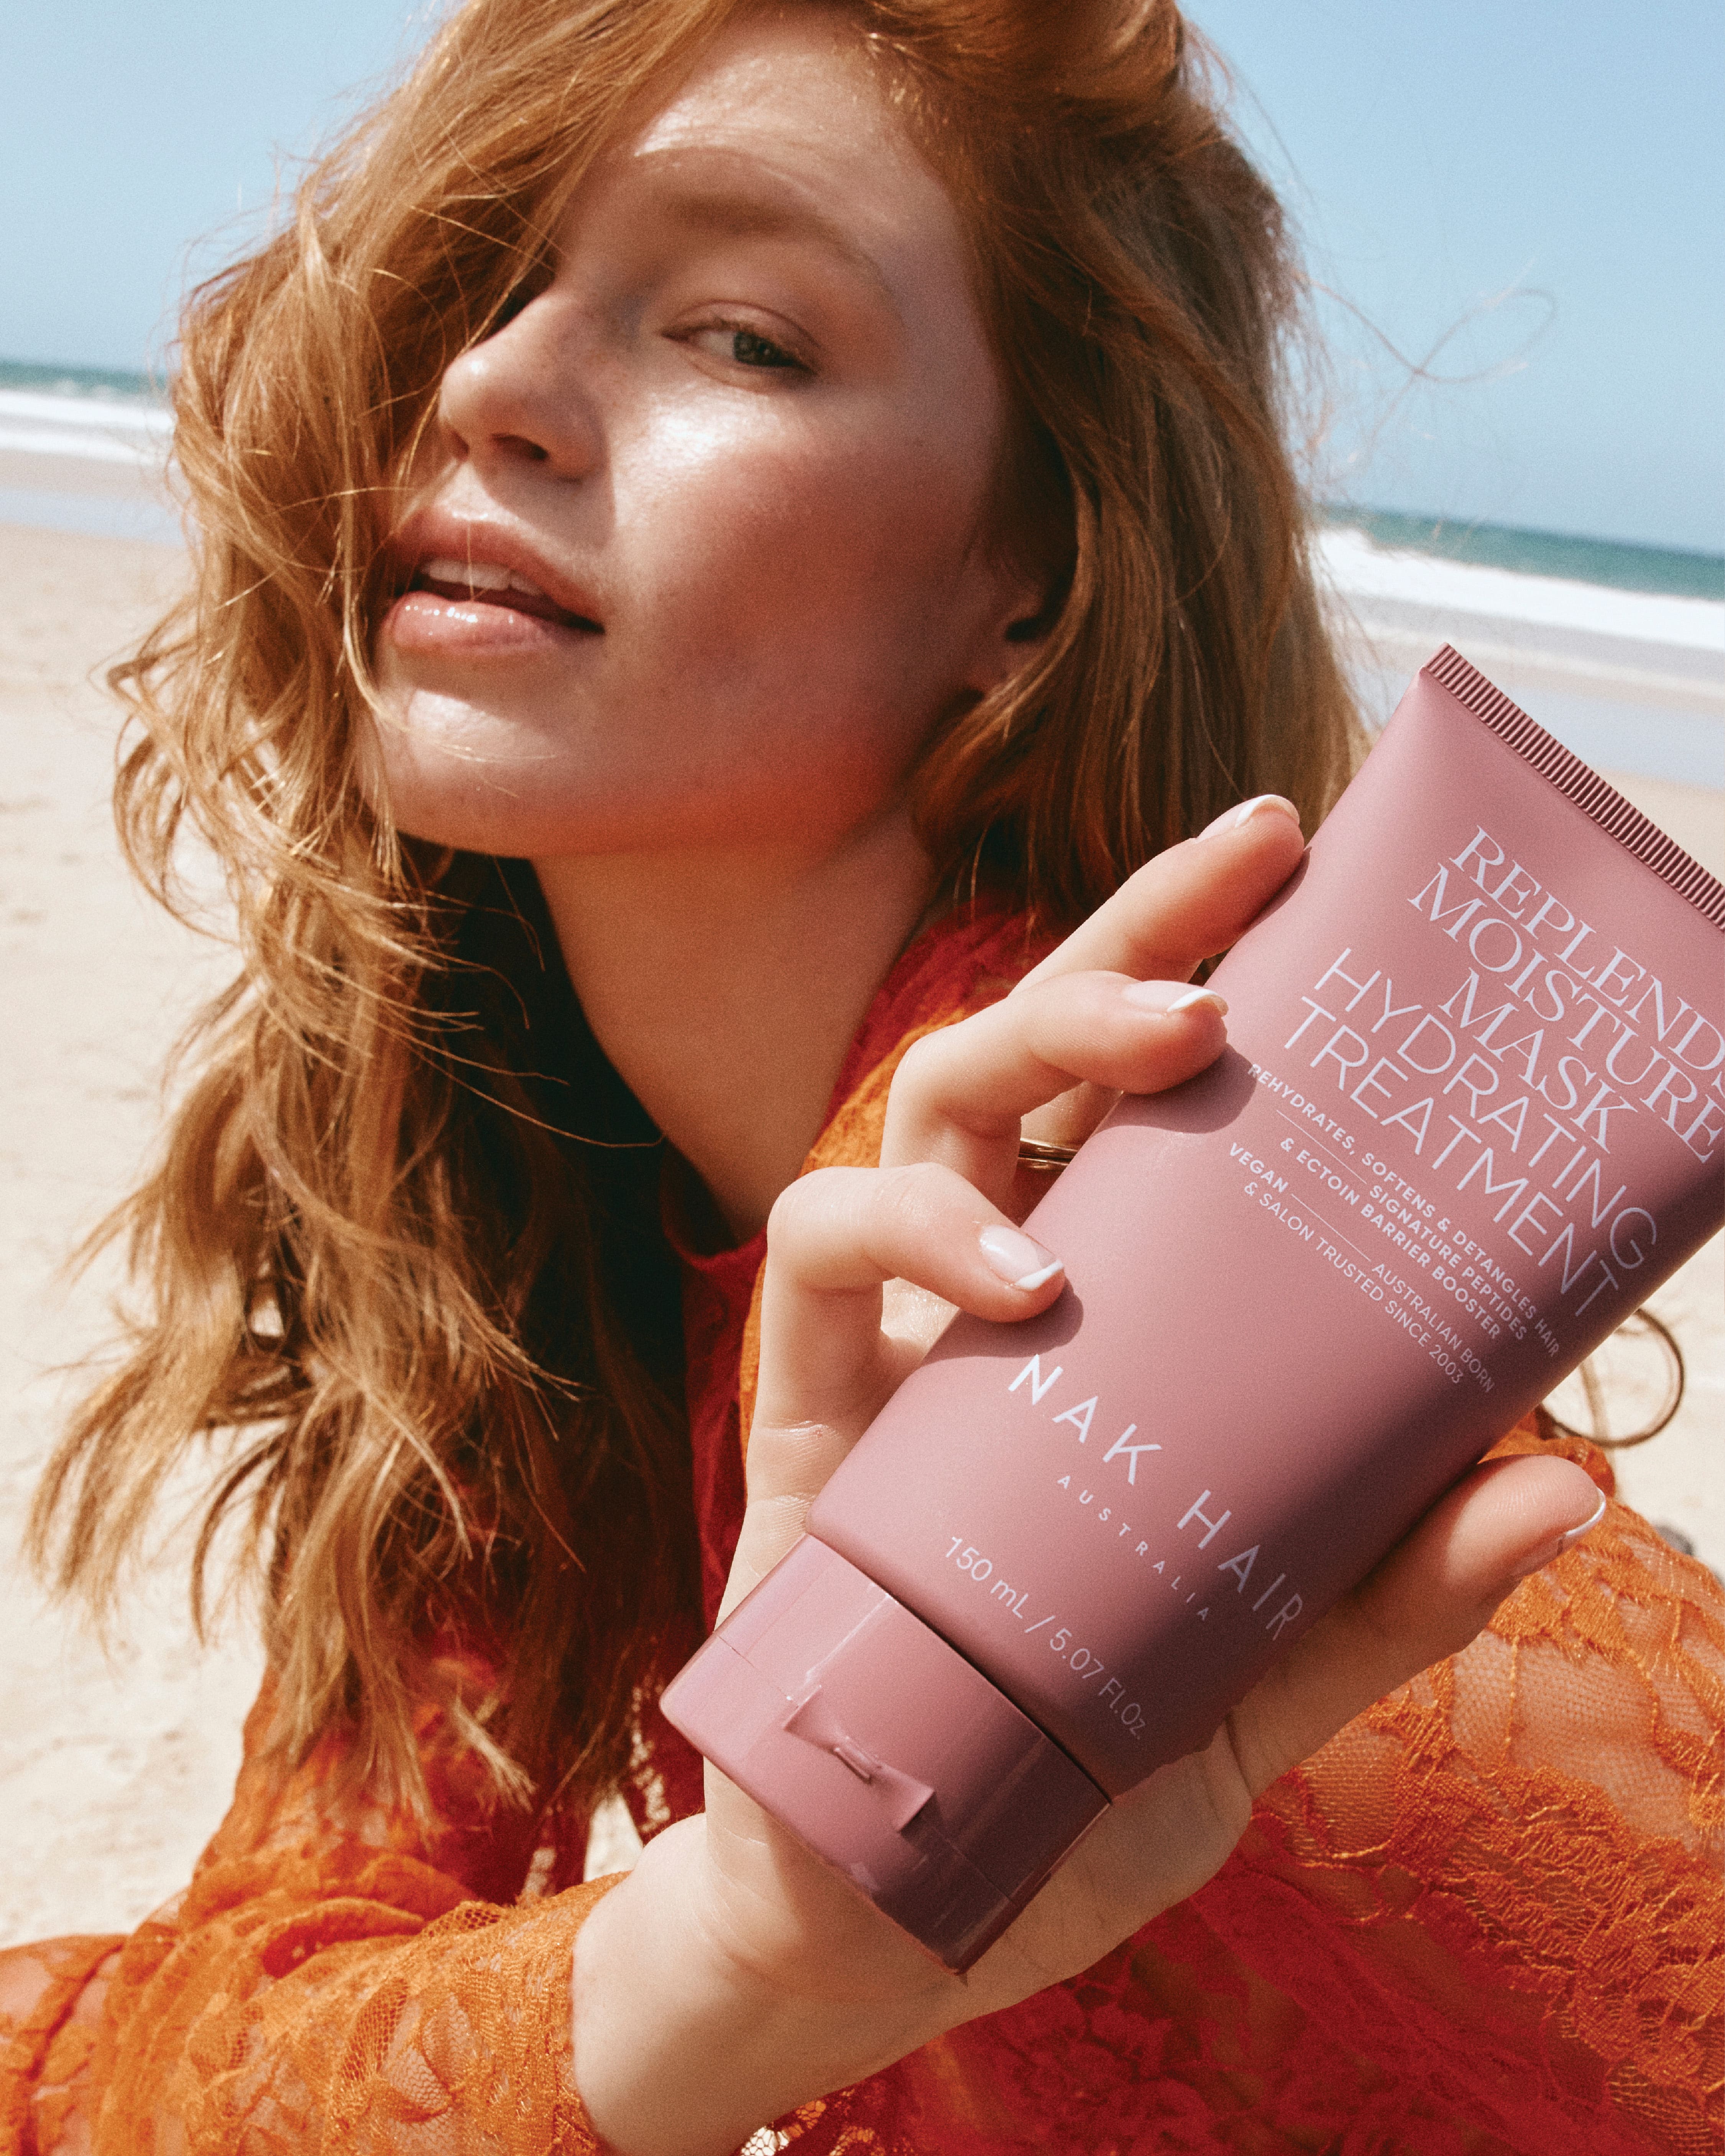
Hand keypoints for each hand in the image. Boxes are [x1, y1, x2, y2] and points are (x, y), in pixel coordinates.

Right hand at [573, 795, 1607, 2155]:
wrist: (897, 1915)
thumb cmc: (1073, 1781)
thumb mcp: (1261, 1680)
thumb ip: (1388, 1591)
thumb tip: (1569, 1479)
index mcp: (1101, 1332)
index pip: (1141, 1117)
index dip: (1202, 976)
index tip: (1300, 863)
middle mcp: (989, 1306)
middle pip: (1027, 1057)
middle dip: (1128, 943)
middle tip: (1248, 866)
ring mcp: (890, 1346)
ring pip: (915, 1109)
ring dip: (1031, 1045)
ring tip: (1169, 1045)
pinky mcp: (805, 1412)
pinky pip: (820, 1257)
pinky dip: (909, 1229)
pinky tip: (1017, 1271)